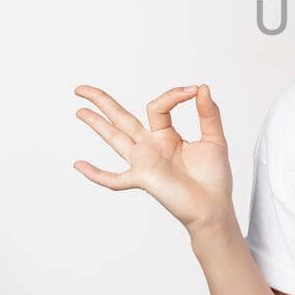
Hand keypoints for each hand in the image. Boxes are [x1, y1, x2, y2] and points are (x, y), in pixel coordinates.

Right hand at [72, 83, 234, 232]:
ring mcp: (143, 162)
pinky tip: (79, 165)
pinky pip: (114, 179)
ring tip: (80, 110)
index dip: (173, 95)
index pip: (159, 106)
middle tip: (82, 89)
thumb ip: (208, 114)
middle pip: (122, 118)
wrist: (214, 207)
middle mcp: (150, 146)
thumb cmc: (214, 177)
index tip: (193, 90)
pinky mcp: (142, 179)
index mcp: (166, 134)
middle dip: (103, 102)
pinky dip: (96, 174)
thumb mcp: (215, 139)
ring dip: (96, 124)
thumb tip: (202, 87)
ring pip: (114, 138)